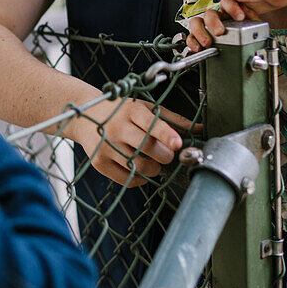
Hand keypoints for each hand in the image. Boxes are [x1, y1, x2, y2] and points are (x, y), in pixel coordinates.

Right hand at [64, 98, 185, 186]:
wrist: (86, 116)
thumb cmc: (122, 112)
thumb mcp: (146, 108)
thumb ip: (173, 120)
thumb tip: (200, 129)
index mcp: (131, 111)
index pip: (151, 123)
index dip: (166, 134)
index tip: (178, 143)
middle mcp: (117, 127)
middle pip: (147, 148)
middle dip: (165, 155)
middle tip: (167, 154)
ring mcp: (106, 146)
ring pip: (139, 167)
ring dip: (154, 169)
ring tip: (152, 160)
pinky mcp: (99, 162)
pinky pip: (127, 179)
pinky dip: (140, 178)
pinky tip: (138, 167)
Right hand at [184, 0, 257, 51]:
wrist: (246, 50)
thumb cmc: (250, 36)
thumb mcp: (255, 26)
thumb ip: (252, 17)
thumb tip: (246, 11)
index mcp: (229, 12)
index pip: (226, 2)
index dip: (232, 7)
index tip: (240, 17)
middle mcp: (217, 18)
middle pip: (209, 13)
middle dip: (213, 22)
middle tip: (219, 32)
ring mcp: (207, 27)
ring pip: (196, 22)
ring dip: (200, 31)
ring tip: (207, 42)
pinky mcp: (200, 38)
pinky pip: (191, 37)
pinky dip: (192, 42)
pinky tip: (198, 47)